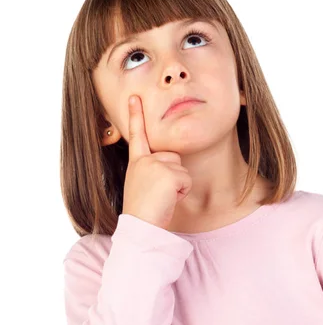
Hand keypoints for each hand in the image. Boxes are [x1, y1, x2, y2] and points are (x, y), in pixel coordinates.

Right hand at [122, 95, 191, 228]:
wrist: (139, 227)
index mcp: (136, 163)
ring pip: (182, 169)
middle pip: (173, 157)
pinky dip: (182, 193)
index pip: (137, 135)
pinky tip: (167, 200)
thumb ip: (152, 170)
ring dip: (178, 186)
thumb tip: (170, 161)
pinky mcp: (168, 174)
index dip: (135, 115)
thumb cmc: (144, 212)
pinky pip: (186, 180)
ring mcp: (155, 165)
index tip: (134, 97)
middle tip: (158, 195)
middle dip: (173, 176)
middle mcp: (144, 160)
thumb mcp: (141, 185)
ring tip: (162, 199)